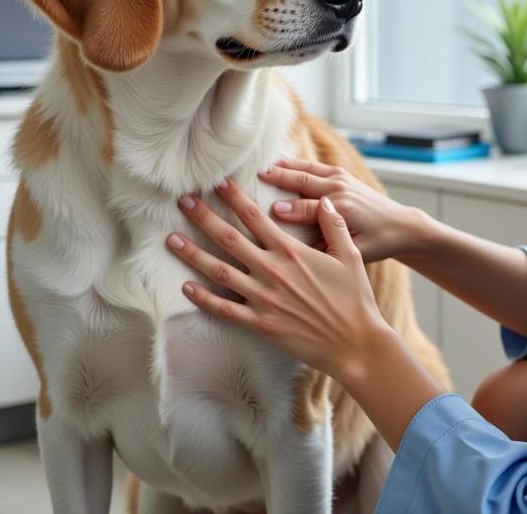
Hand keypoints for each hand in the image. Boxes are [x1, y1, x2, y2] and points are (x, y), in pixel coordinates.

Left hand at [166, 178, 391, 382]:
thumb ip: (333, 224)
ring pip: (219, 272)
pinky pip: (224, 309)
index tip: (218, 183)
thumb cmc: (355, 298)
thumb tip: (322, 199)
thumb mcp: (351, 255)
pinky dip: (203, 298)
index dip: (235, 198)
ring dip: (193, 254)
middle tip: (183, 202)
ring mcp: (263, 299)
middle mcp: (272, 271)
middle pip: (229, 239)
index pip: (256, 218)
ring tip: (171, 240)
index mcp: (292, 252)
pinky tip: (186, 287)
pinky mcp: (260, 324)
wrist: (355, 343)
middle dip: (204, 218)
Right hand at [257, 158, 429, 262]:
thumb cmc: (378, 243)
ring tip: (263, 165)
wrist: (401, 225)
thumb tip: (300, 249)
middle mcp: (342, 189)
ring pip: (307, 169)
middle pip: (305, 181)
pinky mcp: (342, 174)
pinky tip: (279, 161)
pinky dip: (296, 163)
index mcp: (344, 210)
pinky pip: (314, 166)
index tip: (269, 211)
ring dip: (285, 166)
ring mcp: (342, 178)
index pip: (309, 209)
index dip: (290, 211)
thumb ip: (331, 248)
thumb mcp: (357, 252)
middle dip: (280, 178)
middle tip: (256, 175)